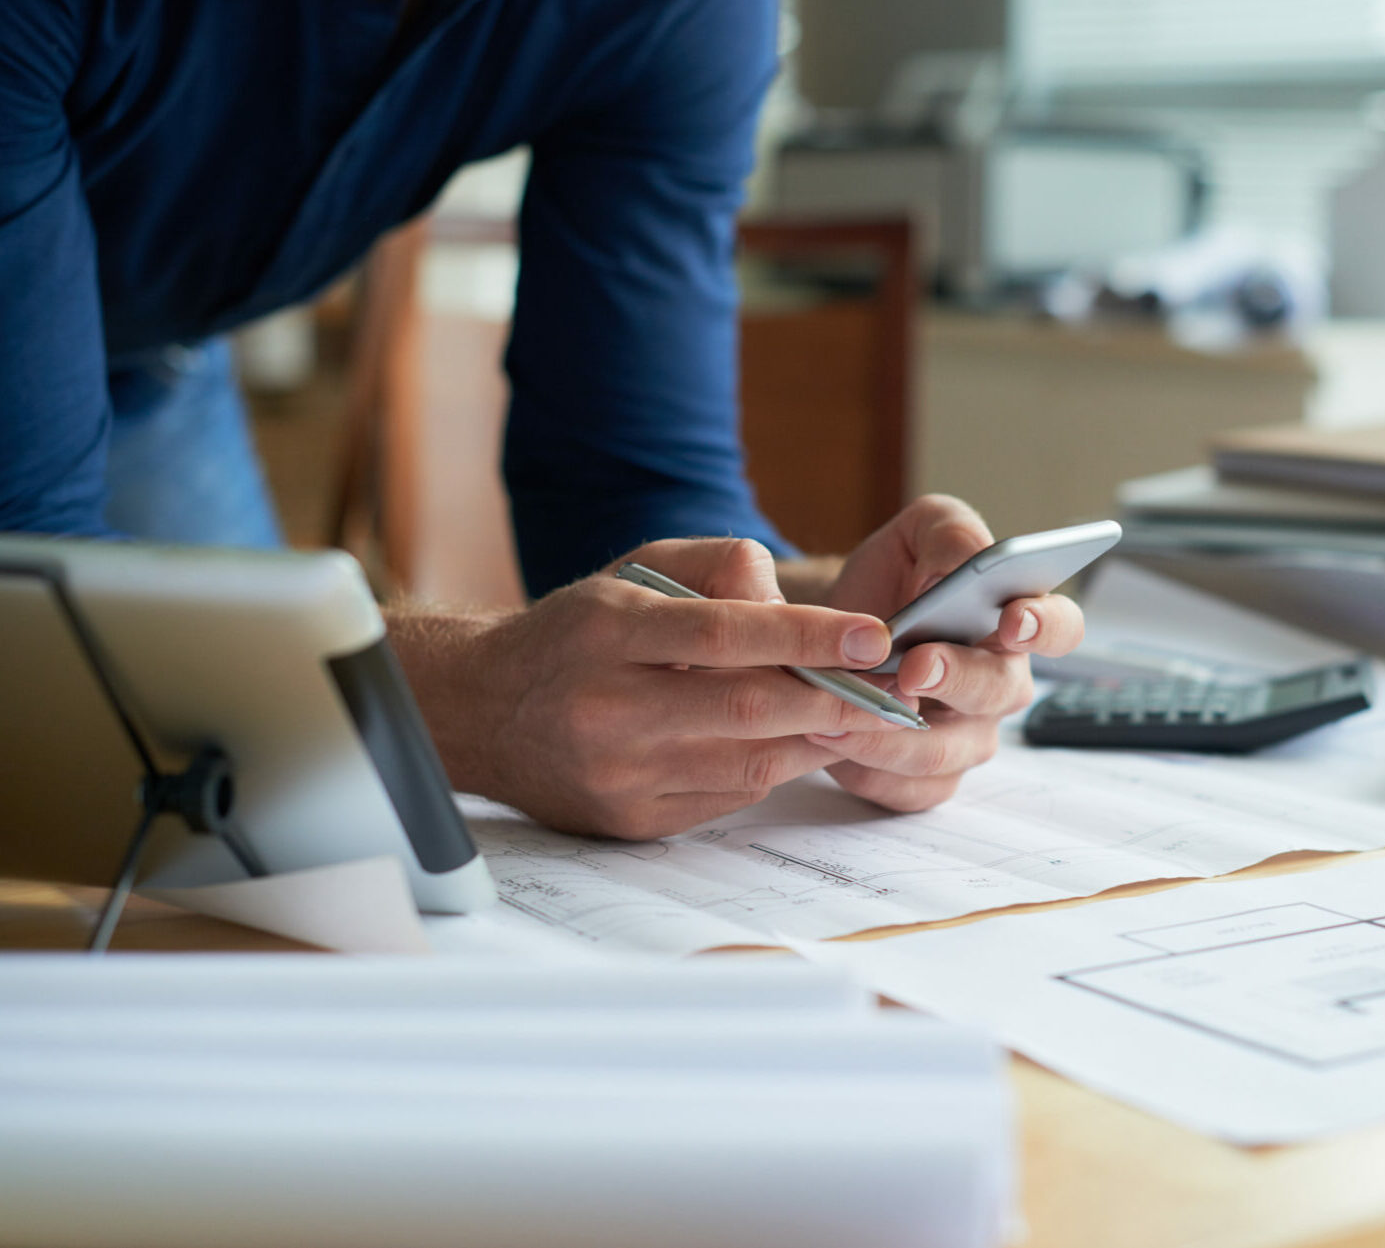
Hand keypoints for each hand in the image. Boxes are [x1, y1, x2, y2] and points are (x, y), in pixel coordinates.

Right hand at [405, 538, 907, 838]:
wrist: (483, 710)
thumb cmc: (579, 631)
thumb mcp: (636, 570)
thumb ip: (720, 568)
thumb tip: (798, 608)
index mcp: (607, 631)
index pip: (723, 633)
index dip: (807, 635)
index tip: (874, 635)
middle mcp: (607, 708)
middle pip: (746, 708)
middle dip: (834, 699)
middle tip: (895, 690)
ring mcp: (618, 774)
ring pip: (747, 762)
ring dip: (817, 740)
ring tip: (864, 715)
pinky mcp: (630, 821)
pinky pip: (728, 797)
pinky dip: (775, 769)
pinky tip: (800, 743)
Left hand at [806, 494, 1084, 810]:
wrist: (835, 627)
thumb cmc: (894, 577)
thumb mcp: (921, 531)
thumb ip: (952, 534)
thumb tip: (969, 560)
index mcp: (1016, 623)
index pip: (1060, 628)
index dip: (1043, 626)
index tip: (1011, 619)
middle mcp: (1001, 684)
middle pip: (997, 691)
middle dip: (954, 677)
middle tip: (912, 666)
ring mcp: (968, 737)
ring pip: (945, 751)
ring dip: (891, 732)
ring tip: (839, 708)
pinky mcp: (928, 779)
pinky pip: (908, 789)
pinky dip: (867, 769)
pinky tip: (831, 741)